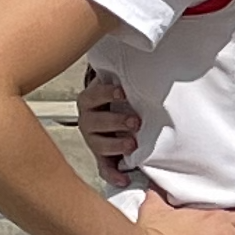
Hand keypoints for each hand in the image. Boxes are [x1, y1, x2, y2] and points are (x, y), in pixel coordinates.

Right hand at [77, 64, 141, 183]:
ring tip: (132, 146)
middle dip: (115, 121)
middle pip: (96, 122)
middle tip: (135, 122)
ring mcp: (94, 140)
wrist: (110, 113)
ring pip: (99, 145)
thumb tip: (147, 56)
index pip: (92, 96)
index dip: (106, 93)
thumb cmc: (118, 100)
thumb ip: (124, 78)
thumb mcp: (117, 86)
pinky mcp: (101, 157)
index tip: (122, 92)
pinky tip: (124, 179)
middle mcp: (88, 121)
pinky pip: (104, 168)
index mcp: (89, 101)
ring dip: (115, 145)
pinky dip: (114, 174)